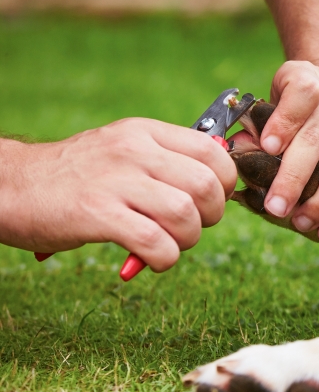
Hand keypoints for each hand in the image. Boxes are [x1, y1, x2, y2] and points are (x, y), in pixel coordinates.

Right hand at [0, 119, 236, 270]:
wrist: (11, 185)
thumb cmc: (77, 176)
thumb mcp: (123, 150)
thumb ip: (167, 160)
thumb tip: (219, 183)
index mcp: (144, 132)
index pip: (213, 150)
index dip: (224, 182)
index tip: (211, 200)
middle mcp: (133, 150)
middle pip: (206, 185)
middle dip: (211, 215)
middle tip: (190, 227)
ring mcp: (114, 181)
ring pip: (185, 214)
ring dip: (187, 239)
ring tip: (169, 244)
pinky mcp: (96, 214)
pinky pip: (156, 241)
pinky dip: (165, 258)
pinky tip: (152, 259)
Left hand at [258, 60, 318, 241]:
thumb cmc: (302, 100)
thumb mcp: (278, 96)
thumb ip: (260, 123)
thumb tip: (239, 150)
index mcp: (310, 77)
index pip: (302, 94)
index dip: (285, 121)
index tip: (268, 147)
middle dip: (296, 177)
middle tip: (276, 207)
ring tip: (302, 223)